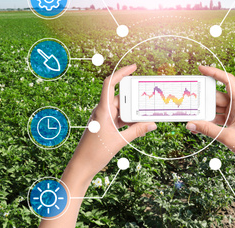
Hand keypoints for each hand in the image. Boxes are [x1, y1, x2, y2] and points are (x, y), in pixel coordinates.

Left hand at [40, 65, 156, 227]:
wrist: (82, 166)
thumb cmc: (95, 153)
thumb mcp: (120, 141)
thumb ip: (137, 131)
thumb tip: (152, 124)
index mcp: (102, 110)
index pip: (110, 84)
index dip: (121, 73)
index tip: (134, 67)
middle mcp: (102, 111)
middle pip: (121, 97)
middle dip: (135, 97)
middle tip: (149, 97)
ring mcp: (104, 118)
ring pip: (122, 109)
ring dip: (133, 111)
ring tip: (148, 113)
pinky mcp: (106, 126)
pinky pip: (120, 118)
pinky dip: (130, 120)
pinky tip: (141, 124)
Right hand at [186, 65, 234, 168]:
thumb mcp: (227, 137)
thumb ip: (207, 130)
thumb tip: (190, 124)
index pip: (228, 80)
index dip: (214, 72)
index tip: (201, 68)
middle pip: (218, 96)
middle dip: (204, 99)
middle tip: (189, 101)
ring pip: (217, 108)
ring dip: (205, 112)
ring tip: (191, 116)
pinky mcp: (234, 123)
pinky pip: (219, 118)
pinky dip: (209, 121)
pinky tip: (199, 126)